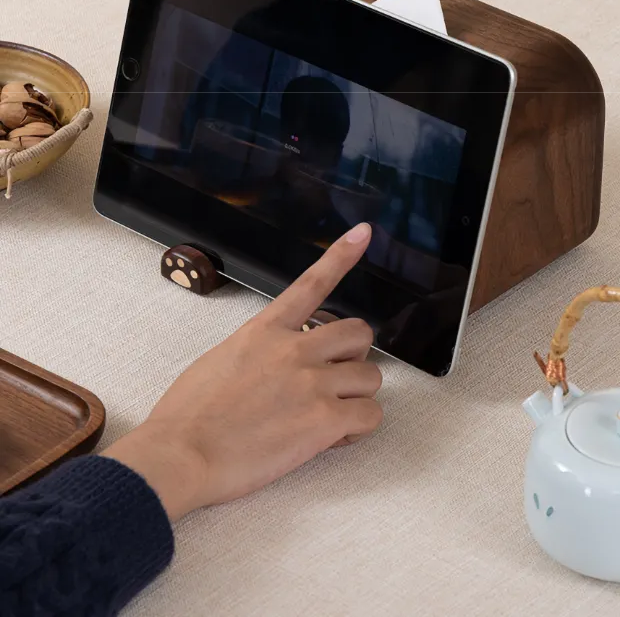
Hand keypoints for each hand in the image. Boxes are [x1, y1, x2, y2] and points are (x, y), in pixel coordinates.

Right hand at [103, 223, 380, 521]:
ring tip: (327, 417)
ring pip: (371, 377)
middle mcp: (295, 348)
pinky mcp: (324, 420)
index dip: (341, 256)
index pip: (311, 284)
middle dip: (353, 358)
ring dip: (356, 397)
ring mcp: (313, 382)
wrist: (180, 455)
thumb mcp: (220, 360)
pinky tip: (330, 439)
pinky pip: (370, 416)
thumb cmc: (188, 416)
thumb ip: (259, 351)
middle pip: (359, 334)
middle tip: (332, 382)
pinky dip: (357, 430)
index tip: (364, 233)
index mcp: (265, 330)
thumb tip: (275, 365)